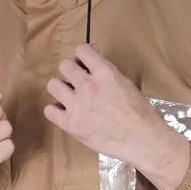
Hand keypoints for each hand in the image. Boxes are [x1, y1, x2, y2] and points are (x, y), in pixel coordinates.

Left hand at [42, 43, 190, 189]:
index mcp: (105, 72)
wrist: (141, 140)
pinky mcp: (71, 125)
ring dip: (60, 89)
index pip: (81, 50)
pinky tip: (65, 113)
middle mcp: (88, 86)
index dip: (81, 56)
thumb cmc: (137, 112)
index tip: (84, 64)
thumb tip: (92, 55)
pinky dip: (55, 111)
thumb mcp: (124, 82)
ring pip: (52, 85)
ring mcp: (78, 106)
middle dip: (70, 72)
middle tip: (77, 83)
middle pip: (64, 65)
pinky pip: (49, 110)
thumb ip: (105, 70)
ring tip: (69, 97)